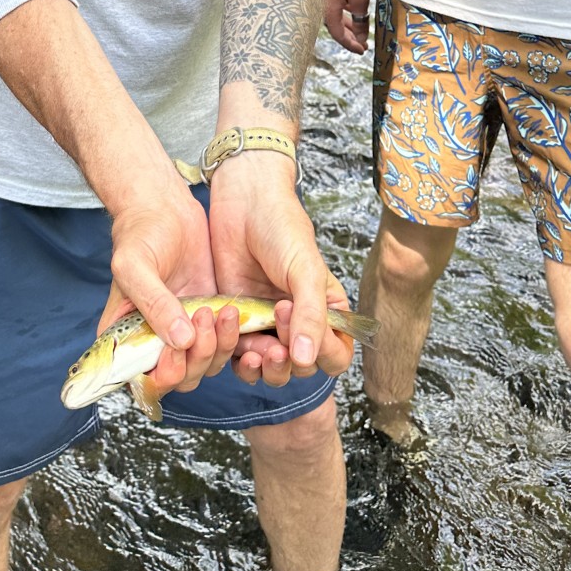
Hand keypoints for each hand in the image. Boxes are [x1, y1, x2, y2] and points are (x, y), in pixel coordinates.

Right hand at [100, 181, 240, 399]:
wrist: (165, 207)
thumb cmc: (139, 233)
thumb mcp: (135, 265)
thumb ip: (154, 304)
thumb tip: (180, 341)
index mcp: (128, 338)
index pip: (145, 379)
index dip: (164, 374)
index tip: (178, 348)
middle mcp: (156, 342)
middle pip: (181, 378)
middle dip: (197, 357)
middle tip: (202, 316)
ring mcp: (184, 332)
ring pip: (206, 365)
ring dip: (218, 345)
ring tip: (221, 310)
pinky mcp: (209, 319)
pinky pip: (225, 344)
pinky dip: (234, 337)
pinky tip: (234, 312)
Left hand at [208, 151, 354, 388]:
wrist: (242, 201)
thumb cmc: (282, 227)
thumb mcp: (304, 269)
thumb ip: (310, 314)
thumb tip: (308, 359)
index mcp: (326, 310)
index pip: (335, 355)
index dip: (322, 354)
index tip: (302, 331)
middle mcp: (300, 322)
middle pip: (302, 369)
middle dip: (289, 364)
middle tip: (274, 337)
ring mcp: (268, 323)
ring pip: (271, 370)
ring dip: (264, 369)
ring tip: (255, 349)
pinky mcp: (238, 321)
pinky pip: (240, 355)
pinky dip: (237, 357)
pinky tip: (235, 341)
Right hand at [324, 0, 372, 52]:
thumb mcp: (360, 0)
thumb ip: (360, 21)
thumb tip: (360, 37)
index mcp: (328, 12)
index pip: (339, 35)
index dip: (351, 45)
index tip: (363, 50)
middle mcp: (322, 7)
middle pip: (335, 29)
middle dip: (350, 38)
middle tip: (363, 46)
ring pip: (335, 19)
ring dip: (348, 27)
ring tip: (360, 33)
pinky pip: (335, 10)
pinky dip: (344, 16)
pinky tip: (353, 16)